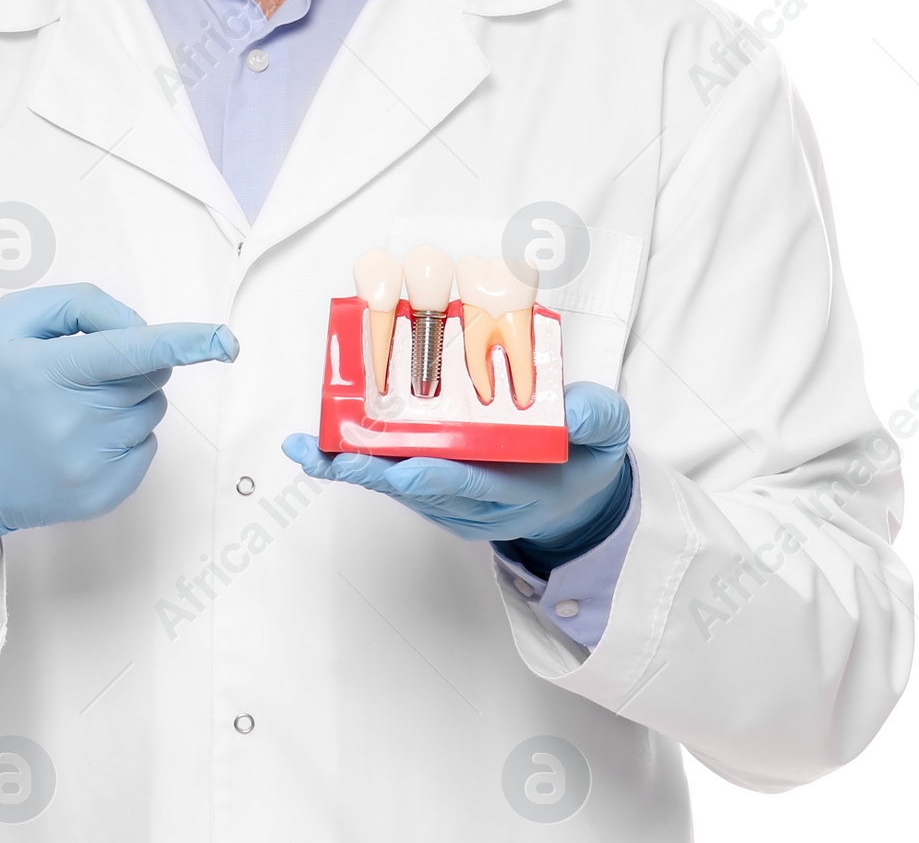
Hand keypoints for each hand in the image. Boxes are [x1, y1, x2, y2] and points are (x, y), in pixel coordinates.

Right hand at [0, 283, 237, 547]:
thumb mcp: (10, 320)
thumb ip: (79, 303)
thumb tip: (137, 326)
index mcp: (47, 371)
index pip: (130, 351)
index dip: (183, 343)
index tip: (225, 340)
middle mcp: (69, 421)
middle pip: (148, 378)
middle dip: (134, 364)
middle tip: (84, 371)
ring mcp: (85, 465)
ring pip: (151, 412)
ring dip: (128, 400)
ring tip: (74, 407)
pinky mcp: (97, 497)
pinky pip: (145, 449)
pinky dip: (125, 436)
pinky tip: (80, 438)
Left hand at [282, 382, 629, 555]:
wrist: (576, 491)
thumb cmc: (584, 455)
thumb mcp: (607, 431)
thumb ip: (596, 418)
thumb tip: (574, 412)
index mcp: (518, 491)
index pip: (472, 486)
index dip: (437, 477)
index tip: (406, 468)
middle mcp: (477, 505)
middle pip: (418, 488)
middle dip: (374, 471)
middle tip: (333, 452)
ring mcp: (452, 503)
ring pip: (397, 486)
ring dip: (354, 465)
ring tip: (311, 447)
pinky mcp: (435, 494)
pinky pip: (392, 479)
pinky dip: (357, 463)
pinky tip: (322, 448)